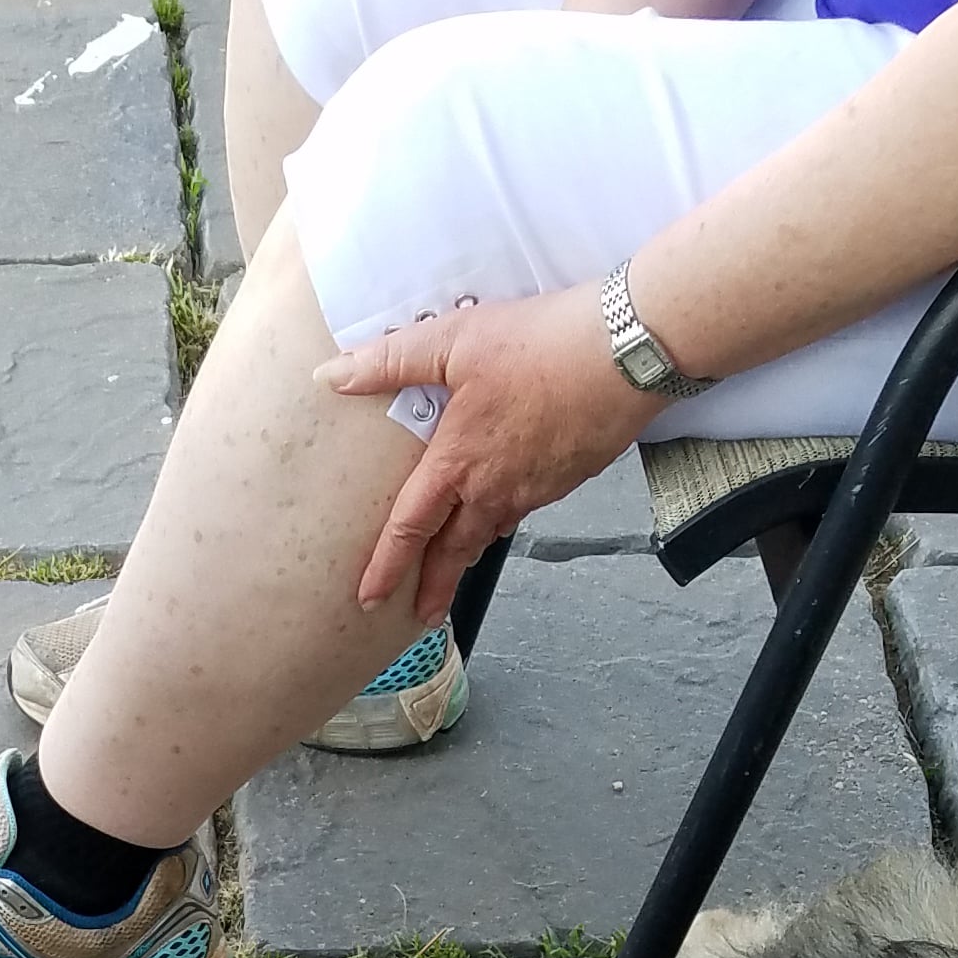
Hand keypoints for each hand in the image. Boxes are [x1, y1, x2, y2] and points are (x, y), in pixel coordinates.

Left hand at [318, 287, 656, 621]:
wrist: (624, 353)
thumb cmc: (539, 343)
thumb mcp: (454, 341)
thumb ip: (391, 361)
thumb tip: (333, 375)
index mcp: (457, 463)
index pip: (410, 527)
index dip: (388, 566)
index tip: (371, 599)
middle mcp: (493, 488)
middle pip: (455, 550)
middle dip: (435, 586)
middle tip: (421, 616)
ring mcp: (534, 488)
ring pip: (492, 531)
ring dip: (470, 555)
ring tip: (458, 569)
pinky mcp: (566, 478)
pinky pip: (524, 508)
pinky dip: (506, 518)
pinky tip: (506, 511)